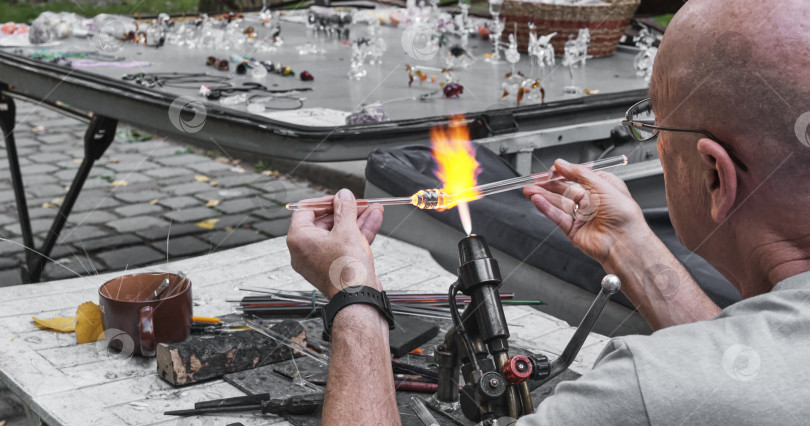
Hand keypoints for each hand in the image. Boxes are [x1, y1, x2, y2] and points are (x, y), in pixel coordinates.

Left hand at [287, 189, 384, 298]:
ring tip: (372, 209)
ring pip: (338, 233)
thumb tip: (343, 196)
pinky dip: (357, 234)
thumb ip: (345, 208)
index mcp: (299, 239)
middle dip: (347, 211)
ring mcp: (320, 260)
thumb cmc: (347, 272)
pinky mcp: (334, 267)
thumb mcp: (347, 230)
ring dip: (357, 220)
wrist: (359, 300)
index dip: (326, 201)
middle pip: (325, 221)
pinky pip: (344, 245)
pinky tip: (373, 220)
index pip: (306, 210)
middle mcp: (305, 251)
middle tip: (360, 204)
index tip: (340, 198)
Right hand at [524, 159, 651, 264]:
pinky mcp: (573, 230)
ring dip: (543, 196)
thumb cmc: (624, 216)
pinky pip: (557, 216)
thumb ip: (579, 173)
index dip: (563, 173)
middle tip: (534, 181)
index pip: (577, 176)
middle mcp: (592, 201)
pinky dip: (546, 208)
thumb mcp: (603, 184)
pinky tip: (538, 201)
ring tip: (529, 190)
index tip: (550, 170)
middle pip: (564, 190)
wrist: (624, 242)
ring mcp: (581, 216)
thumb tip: (563, 165)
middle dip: (547, 185)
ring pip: (558, 203)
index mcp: (602, 188)